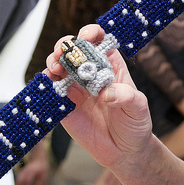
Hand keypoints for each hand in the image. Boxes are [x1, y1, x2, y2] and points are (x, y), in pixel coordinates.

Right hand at [16, 142, 49, 184]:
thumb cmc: (42, 167)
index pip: (28, 181)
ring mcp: (22, 172)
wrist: (38, 158)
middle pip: (21, 183)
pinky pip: (18, 183)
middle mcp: (26, 171)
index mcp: (32, 170)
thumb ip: (39, 184)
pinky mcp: (21, 174)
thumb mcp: (44, 175)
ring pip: (18, 183)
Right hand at [45, 25, 153, 169]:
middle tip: (64, 54)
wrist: (124, 152)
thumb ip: (126, 97)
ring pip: (58, 65)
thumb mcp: (138, 107)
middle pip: (74, 48)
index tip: (85, 37)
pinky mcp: (64, 105)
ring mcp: (76, 87)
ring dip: (53, 61)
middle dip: (66, 45)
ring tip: (56, 69)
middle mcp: (91, 72)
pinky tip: (50, 86)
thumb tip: (108, 93)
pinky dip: (46, 84)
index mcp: (111, 65)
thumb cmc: (135, 124)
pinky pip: (50, 90)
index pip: (99, 40)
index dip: (91, 33)